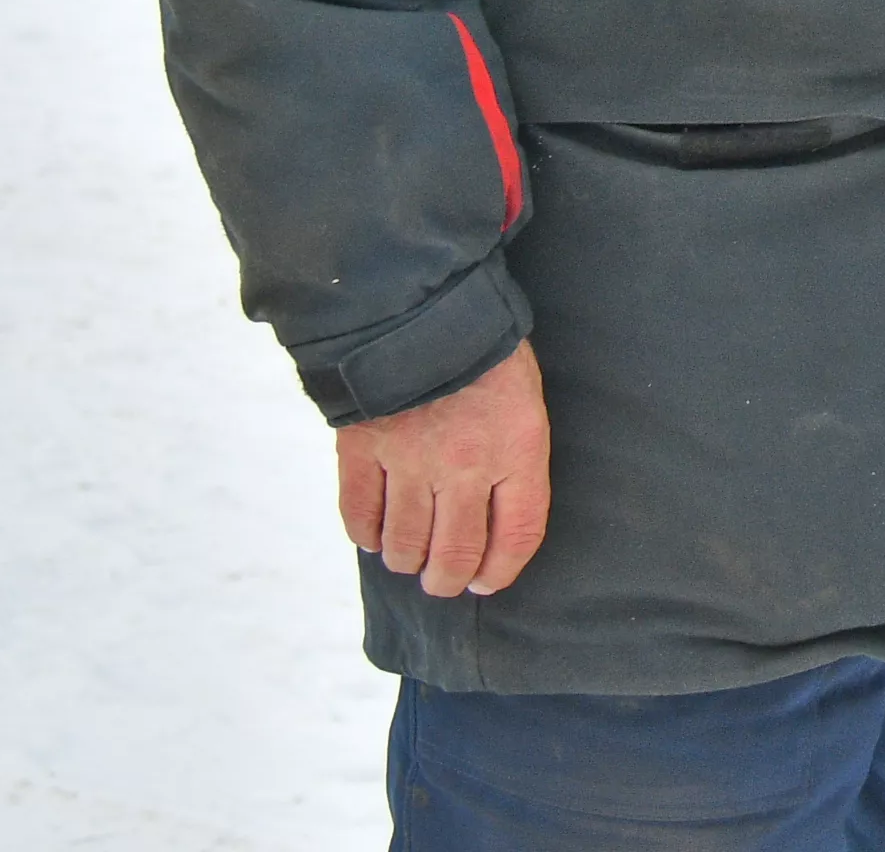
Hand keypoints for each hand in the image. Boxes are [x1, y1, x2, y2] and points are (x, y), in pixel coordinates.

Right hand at [337, 339, 550, 598]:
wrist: (422, 304)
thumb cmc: (485, 352)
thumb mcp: (524, 400)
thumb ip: (515, 459)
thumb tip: (497, 521)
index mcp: (516, 448)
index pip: (517, 534)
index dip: (502, 569)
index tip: (487, 580)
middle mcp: (464, 463)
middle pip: (455, 552)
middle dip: (448, 578)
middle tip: (443, 581)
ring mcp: (409, 459)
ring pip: (404, 543)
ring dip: (407, 560)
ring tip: (410, 559)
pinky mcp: (362, 448)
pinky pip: (359, 513)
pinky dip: (365, 534)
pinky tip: (373, 536)